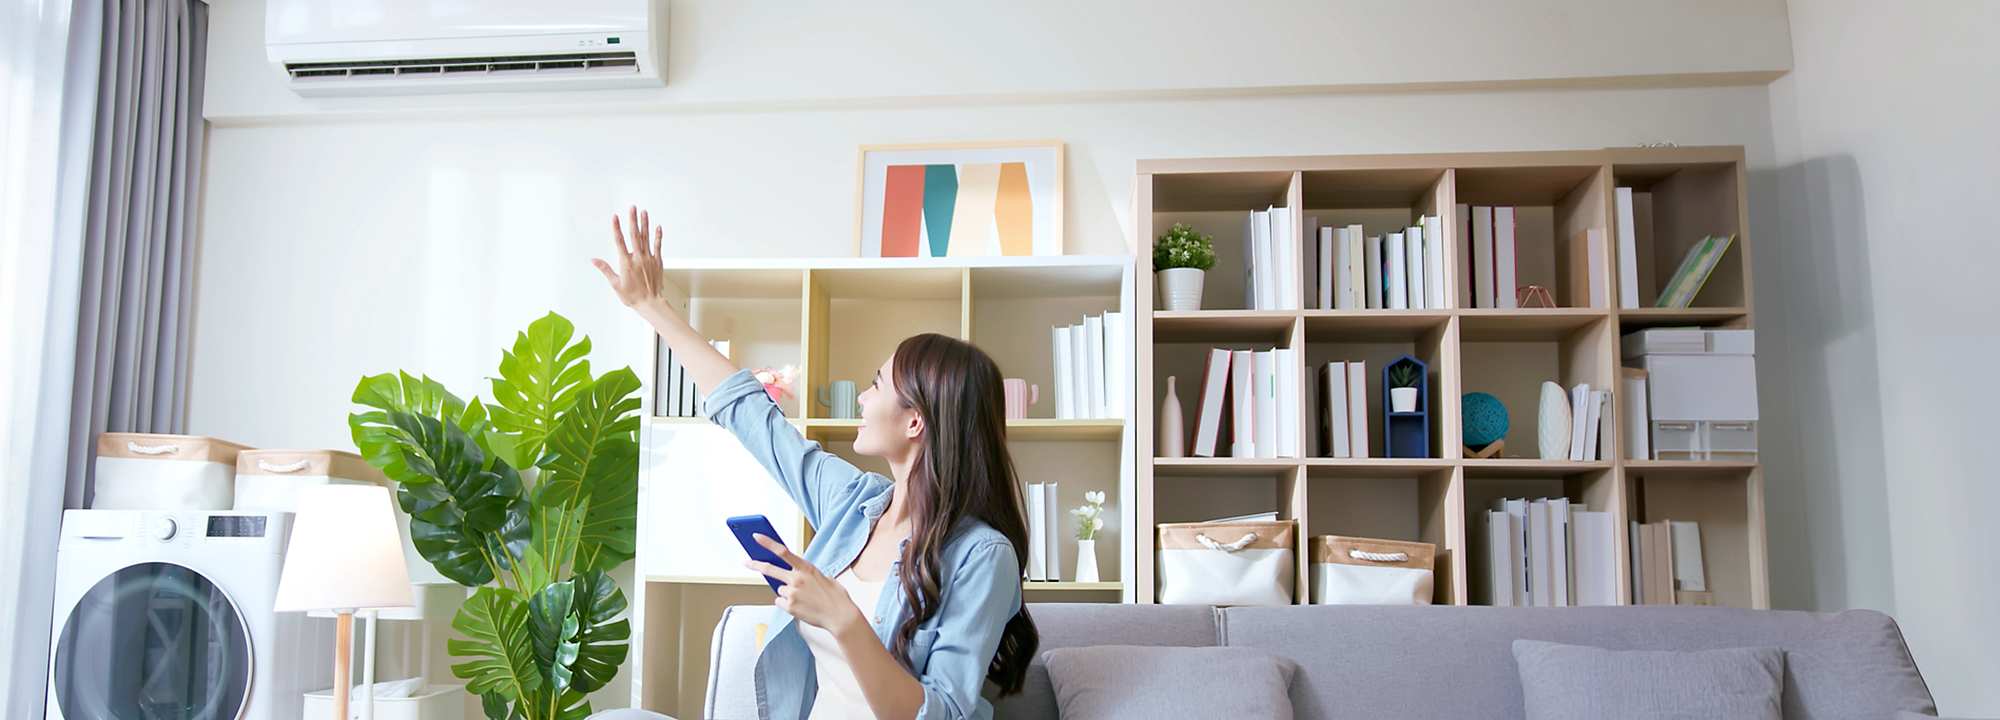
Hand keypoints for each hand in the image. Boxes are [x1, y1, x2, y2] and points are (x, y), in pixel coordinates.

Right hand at [592, 205, 666, 307]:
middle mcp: (638, 258)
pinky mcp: (657, 262)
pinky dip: (657, 236)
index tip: (615, 217)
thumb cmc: (632, 296)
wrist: (650, 302)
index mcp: (626, 263)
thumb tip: (594, 260)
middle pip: (634, 235)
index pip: (619, 241)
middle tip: (632, 208)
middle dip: (633, 220)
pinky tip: (657, 227)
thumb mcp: (615, 284)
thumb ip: (605, 269)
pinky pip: (658, 246)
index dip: (617, 228)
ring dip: (644, 224)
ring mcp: (648, 259)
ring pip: (646, 238)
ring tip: (644, 212)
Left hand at [744, 534, 865, 634]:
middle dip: (756, 565)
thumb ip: (805, 574)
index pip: (783, 552)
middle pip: (770, 570)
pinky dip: (787, 604)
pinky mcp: (789, 607)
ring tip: (804, 599)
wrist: (840, 616)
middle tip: (746, 562)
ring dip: (787, 593)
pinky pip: (781, 602)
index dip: (767, 543)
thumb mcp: (822, 577)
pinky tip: (801, 606)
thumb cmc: (834, 596)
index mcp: (806, 568)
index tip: (756, 537)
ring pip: (779, 590)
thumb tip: (790, 576)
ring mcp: (792, 593)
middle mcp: (797, 579)